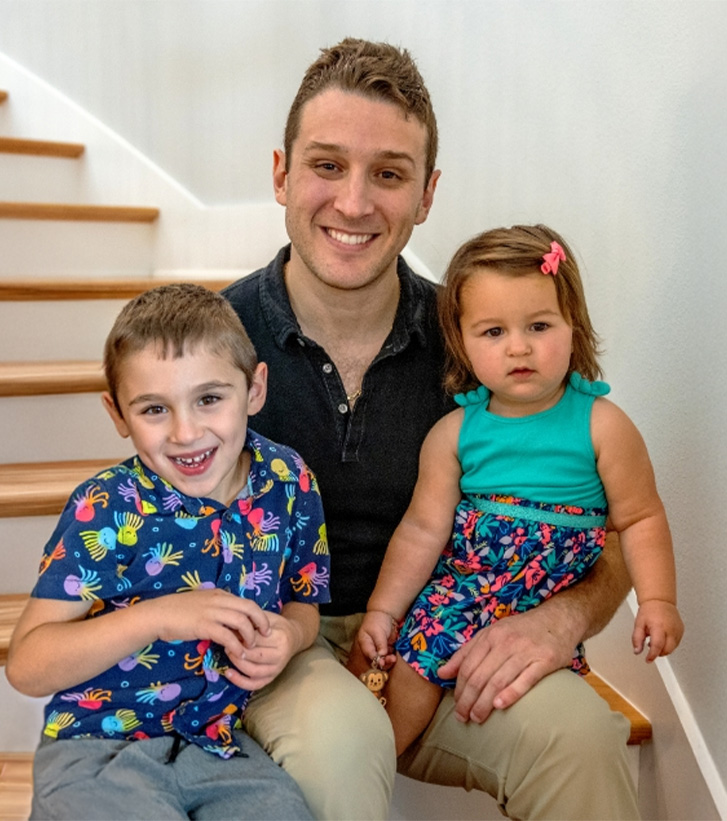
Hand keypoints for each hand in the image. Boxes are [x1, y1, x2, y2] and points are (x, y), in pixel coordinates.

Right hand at [152, 588, 270, 659]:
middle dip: (261, 622)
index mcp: (219, 595)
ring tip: (251, 647)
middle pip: (249, 608)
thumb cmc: (177, 611)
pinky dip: (236, 645)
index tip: (263, 626)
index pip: (246, 602)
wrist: (158, 614)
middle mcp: (219, 600)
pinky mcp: (204, 626)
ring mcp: (211, 612)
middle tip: (266, 635)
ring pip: (241, 621)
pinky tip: (238, 654)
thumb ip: (216, 608)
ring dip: (250, 635)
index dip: (257, 614)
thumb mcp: (201, 603)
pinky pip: (227, 635)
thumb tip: (228, 619)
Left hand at [224, 611, 301, 690]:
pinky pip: (254, 685)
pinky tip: (228, 673)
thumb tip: (233, 626)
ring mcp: (276, 669)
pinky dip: (240, 681)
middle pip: (254, 656)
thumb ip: (254, 621)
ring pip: (253, 671)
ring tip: (228, 652)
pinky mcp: (271, 678)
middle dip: (238, 650)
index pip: (256, 639)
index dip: (241, 636)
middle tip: (227, 642)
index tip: (230, 632)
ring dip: (237, 663)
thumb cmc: (278, 626)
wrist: (293, 638)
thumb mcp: (268, 618)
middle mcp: (280, 656)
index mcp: (281, 638)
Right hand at [357, 610, 397, 669]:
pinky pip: (389, 656)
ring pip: (383, 659)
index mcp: (365, 643)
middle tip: (390, 660)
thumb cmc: (378, 620)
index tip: (382, 663)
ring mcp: (380, 649)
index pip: (369, 654)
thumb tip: (382, 655)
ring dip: (388, 661)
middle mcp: (372, 648)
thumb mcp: (378, 631)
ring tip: (393, 658)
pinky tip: (395, 657)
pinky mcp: (388, 648)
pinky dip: (392, 658)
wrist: (386, 614)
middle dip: (383, 662)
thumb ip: (380, 644)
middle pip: (376, 660)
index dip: (375, 660)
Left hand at [437, 607, 577, 723]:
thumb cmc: (520, 630)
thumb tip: (442, 673)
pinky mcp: (545, 661)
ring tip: (477, 718)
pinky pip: (525, 680)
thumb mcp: (490, 634)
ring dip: (484, 703)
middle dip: (468, 700)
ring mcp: (525, 651)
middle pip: (480, 676)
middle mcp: (506, 642)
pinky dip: (511, 693)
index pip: (468, 666)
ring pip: (498, 680)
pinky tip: (499, 706)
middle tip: (462, 718)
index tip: (456, 705)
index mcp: (490, 636)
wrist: (558, 619)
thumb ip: (466, 653)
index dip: (459, 688)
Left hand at [632, 599, 683, 661]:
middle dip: (658, 653)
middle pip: (667, 649)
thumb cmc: (649, 610)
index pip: (657, 646)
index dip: (652, 655)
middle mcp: (670, 629)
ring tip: (656, 640)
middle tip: (651, 650)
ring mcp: (678, 630)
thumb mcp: (638, 624)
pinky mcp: (682, 630)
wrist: (660, 600)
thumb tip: (637, 651)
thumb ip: (637, 639)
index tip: (648, 659)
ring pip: (673, 648)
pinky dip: (669, 644)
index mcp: (659, 627)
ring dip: (664, 649)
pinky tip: (663, 638)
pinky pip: (676, 643)